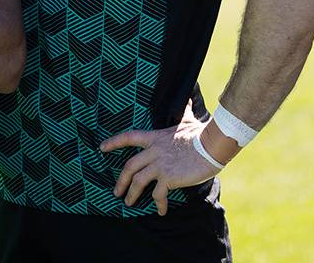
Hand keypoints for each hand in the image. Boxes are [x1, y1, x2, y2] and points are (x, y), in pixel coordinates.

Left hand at [99, 102, 219, 215]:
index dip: (114, 142)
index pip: (129, 137)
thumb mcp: (188, 121)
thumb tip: (189, 101)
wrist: (211, 145)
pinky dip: (158, 204)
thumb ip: (185, 112)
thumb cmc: (201, 133)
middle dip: (121, 180)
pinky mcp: (169, 177)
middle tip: (116, 192)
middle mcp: (154, 151)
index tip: (102, 148)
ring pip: (138, 181)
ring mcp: (160, 165)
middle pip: (129, 166)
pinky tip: (160, 211)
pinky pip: (158, 194)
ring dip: (132, 194)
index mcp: (155, 138)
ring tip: (129, 203)